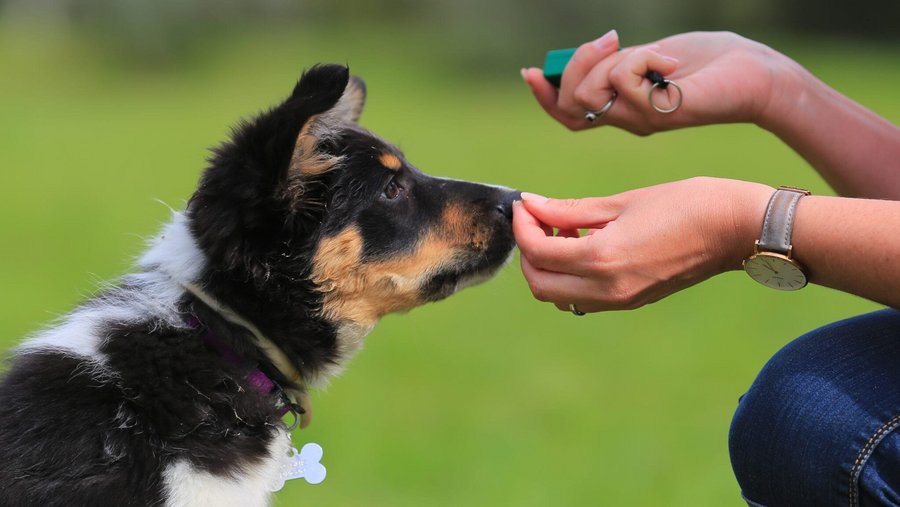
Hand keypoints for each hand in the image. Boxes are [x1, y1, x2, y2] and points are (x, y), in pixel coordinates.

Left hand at [512, 177, 772, 312]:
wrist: (739, 230)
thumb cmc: (688, 204)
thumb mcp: (623, 201)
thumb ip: (571, 209)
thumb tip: (531, 205)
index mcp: (603, 259)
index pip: (538, 252)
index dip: (522, 226)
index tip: (524, 204)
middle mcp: (608, 289)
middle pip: (539, 284)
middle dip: (529, 252)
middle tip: (539, 219)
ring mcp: (621, 300)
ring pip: (558, 296)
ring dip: (548, 267)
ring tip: (564, 231)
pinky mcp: (632, 301)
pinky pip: (583, 298)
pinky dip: (570, 276)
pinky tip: (585, 245)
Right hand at [522, 31, 794, 134]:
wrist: (753, 75)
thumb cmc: (706, 63)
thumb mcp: (649, 57)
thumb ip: (617, 62)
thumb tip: (588, 54)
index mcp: (620, 108)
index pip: (566, 114)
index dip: (544, 96)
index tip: (531, 71)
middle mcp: (626, 120)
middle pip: (570, 102)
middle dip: (578, 64)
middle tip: (611, 41)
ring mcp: (641, 120)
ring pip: (590, 93)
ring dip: (612, 61)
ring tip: (650, 54)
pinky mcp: (658, 113)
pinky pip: (625, 79)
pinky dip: (645, 57)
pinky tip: (672, 64)